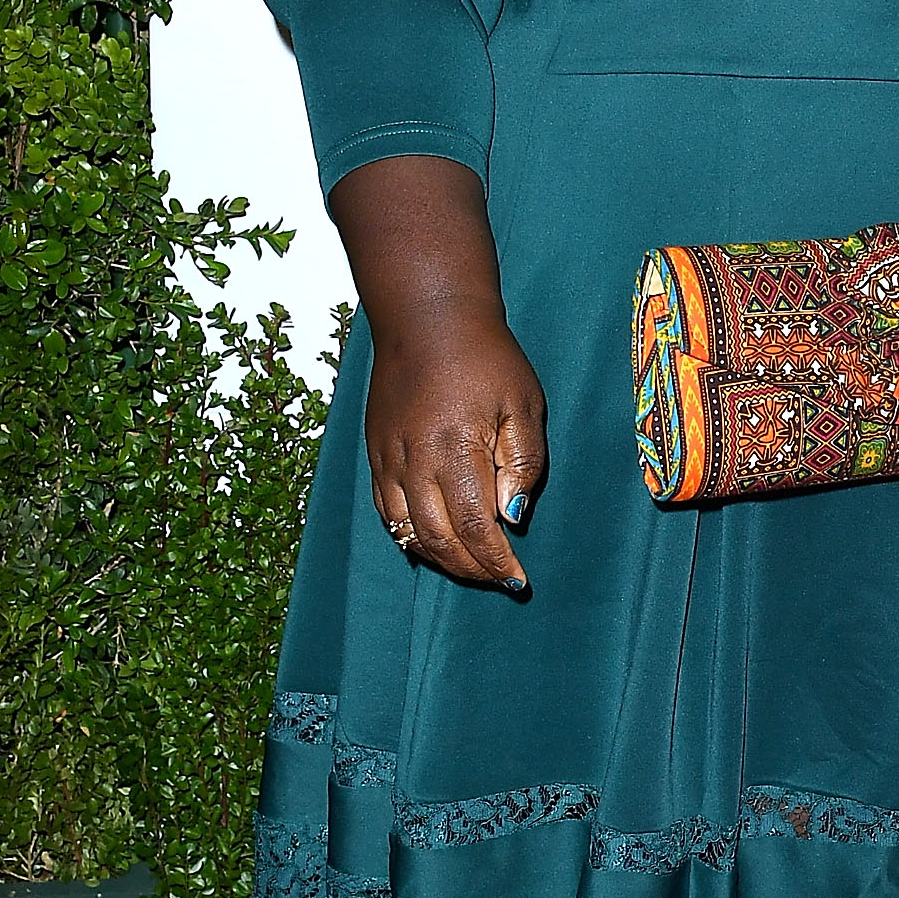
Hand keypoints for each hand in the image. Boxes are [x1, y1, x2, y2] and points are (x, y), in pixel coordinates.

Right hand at [330, 154, 547, 589]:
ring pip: (409, 531)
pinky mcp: (375, 453)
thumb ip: (522, 462)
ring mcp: (389, 458)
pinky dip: (410, 537)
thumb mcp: (523, 402)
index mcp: (457, 446)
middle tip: (499, 579)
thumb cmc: (485, 357)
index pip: (475, 524)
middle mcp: (416, 459)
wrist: (426, 319)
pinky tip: (434, 545)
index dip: (495, 559)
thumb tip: (513, 516)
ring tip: (472, 567)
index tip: (517, 578)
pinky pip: (387, 512)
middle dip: (471, 568)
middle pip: (439, 537)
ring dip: (442, 559)